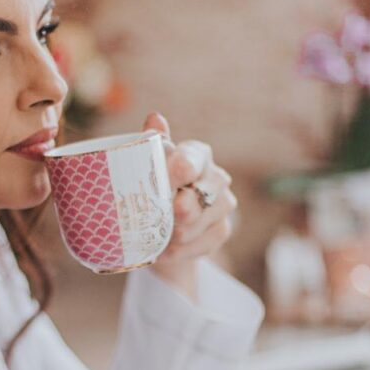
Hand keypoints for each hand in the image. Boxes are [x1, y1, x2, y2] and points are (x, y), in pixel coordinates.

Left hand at [142, 112, 236, 299]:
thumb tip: (155, 118)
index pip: (195, 157)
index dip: (186, 165)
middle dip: (187, 204)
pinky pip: (206, 241)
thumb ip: (151, 146)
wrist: (161, 232)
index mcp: (197, 155)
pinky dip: (184, 249)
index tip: (175, 173)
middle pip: (206, 190)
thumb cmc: (153, 192)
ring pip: (206, 218)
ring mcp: (223, 204)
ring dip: (181, 231)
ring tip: (161, 236)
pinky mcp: (222, 229)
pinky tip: (166, 251)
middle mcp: (216, 176)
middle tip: (172, 213)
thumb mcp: (147, 170)